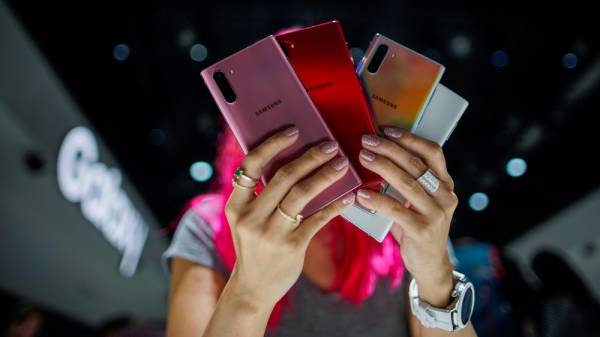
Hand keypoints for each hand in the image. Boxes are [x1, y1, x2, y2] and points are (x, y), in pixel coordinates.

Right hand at [224, 126, 355, 309]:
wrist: (252, 288)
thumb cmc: (253, 246)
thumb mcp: (246, 219)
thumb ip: (261, 195)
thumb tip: (293, 161)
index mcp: (236, 205)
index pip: (252, 165)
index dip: (274, 144)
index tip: (294, 131)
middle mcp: (250, 217)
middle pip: (283, 177)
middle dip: (310, 157)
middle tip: (330, 146)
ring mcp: (270, 233)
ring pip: (302, 194)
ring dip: (324, 175)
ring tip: (341, 164)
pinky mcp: (291, 247)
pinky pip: (317, 219)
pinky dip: (335, 206)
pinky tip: (348, 196)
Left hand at [356, 127, 457, 306]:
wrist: (430, 264)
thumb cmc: (416, 226)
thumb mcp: (417, 201)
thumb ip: (406, 181)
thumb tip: (374, 155)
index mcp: (445, 184)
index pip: (432, 152)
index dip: (410, 139)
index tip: (386, 129)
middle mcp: (445, 195)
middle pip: (416, 164)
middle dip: (389, 149)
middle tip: (366, 141)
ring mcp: (437, 213)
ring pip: (407, 184)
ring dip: (382, 168)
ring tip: (362, 158)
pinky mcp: (423, 231)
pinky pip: (397, 211)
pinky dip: (378, 201)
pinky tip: (362, 195)